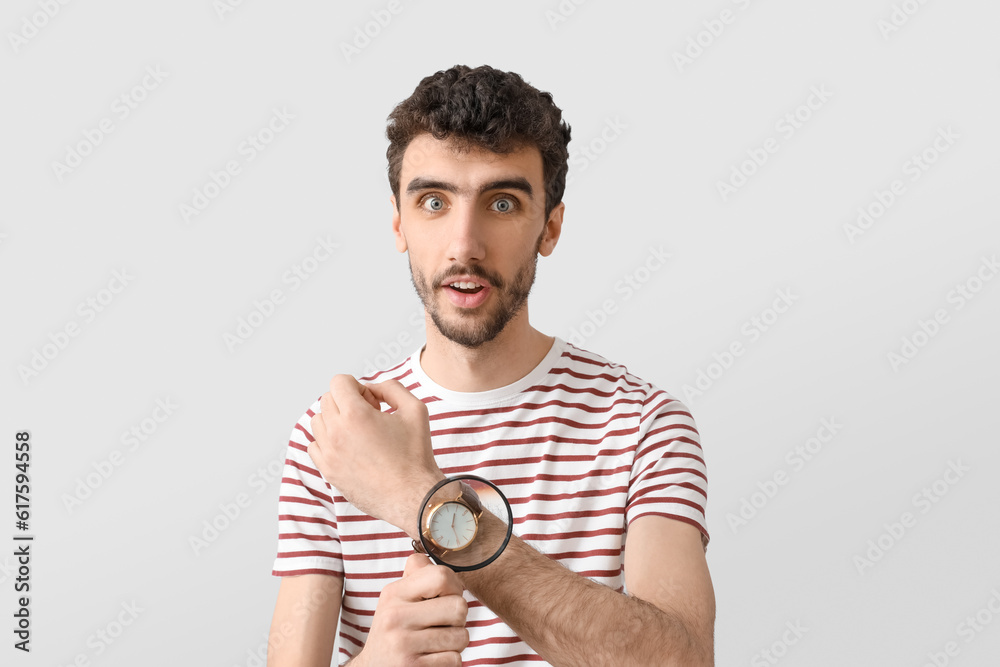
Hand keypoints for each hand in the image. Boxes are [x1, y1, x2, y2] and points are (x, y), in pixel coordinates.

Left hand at [308, 375, 444, 535]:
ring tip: (359, 433)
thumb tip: (372, 388)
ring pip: (318, 421)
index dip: (356, 386)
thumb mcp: (415, 409)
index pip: (338, 382)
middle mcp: (336, 432)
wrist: (412, 496)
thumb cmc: (416, 455)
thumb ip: (391, 388)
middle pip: (327, 400)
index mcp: (356, 415)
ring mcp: (329, 454)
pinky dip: (328, 441)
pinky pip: (314, 445)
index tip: (371, 401)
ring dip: (335, 420)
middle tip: (369, 417)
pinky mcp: (328, 471)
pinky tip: (350, 448)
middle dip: (347, 402)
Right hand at [352, 553, 468, 665]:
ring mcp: (403, 645)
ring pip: (461, 636)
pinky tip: (431, 659)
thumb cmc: (394, 631)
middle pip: (459, 606)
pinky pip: (455, 660)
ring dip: (455, 642)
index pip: (441, 576)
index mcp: (394, 594)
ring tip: (435, 643)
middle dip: (458, 618)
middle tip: (441, 624)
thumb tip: (432, 556)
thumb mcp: (396, 600)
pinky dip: (449, 661)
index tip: (446, 596)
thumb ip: (416, 575)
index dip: (454, 586)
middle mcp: (395, 617)